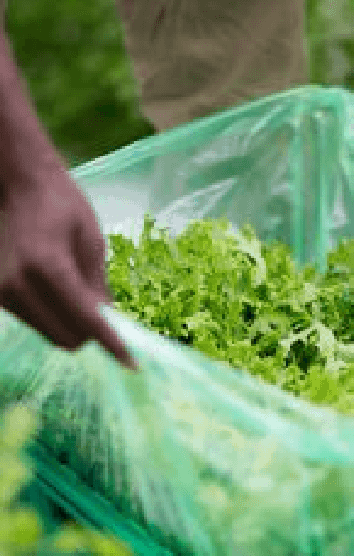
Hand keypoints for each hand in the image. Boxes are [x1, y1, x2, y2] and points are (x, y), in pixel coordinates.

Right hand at [0, 163, 137, 369]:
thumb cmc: (61, 205)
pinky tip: (61, 292)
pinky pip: (37, 323)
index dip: (113, 344)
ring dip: (73, 327)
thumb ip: (99, 286)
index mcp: (46, 265)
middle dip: (92, 336)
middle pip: (66, 338)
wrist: (18, 185)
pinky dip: (56, 318)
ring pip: (51, 334)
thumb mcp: (92, 242)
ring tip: (79, 293)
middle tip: (108, 318)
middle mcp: (18, 283)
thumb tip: (110, 324)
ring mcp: (2, 292)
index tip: (133, 365)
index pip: (87, 319)